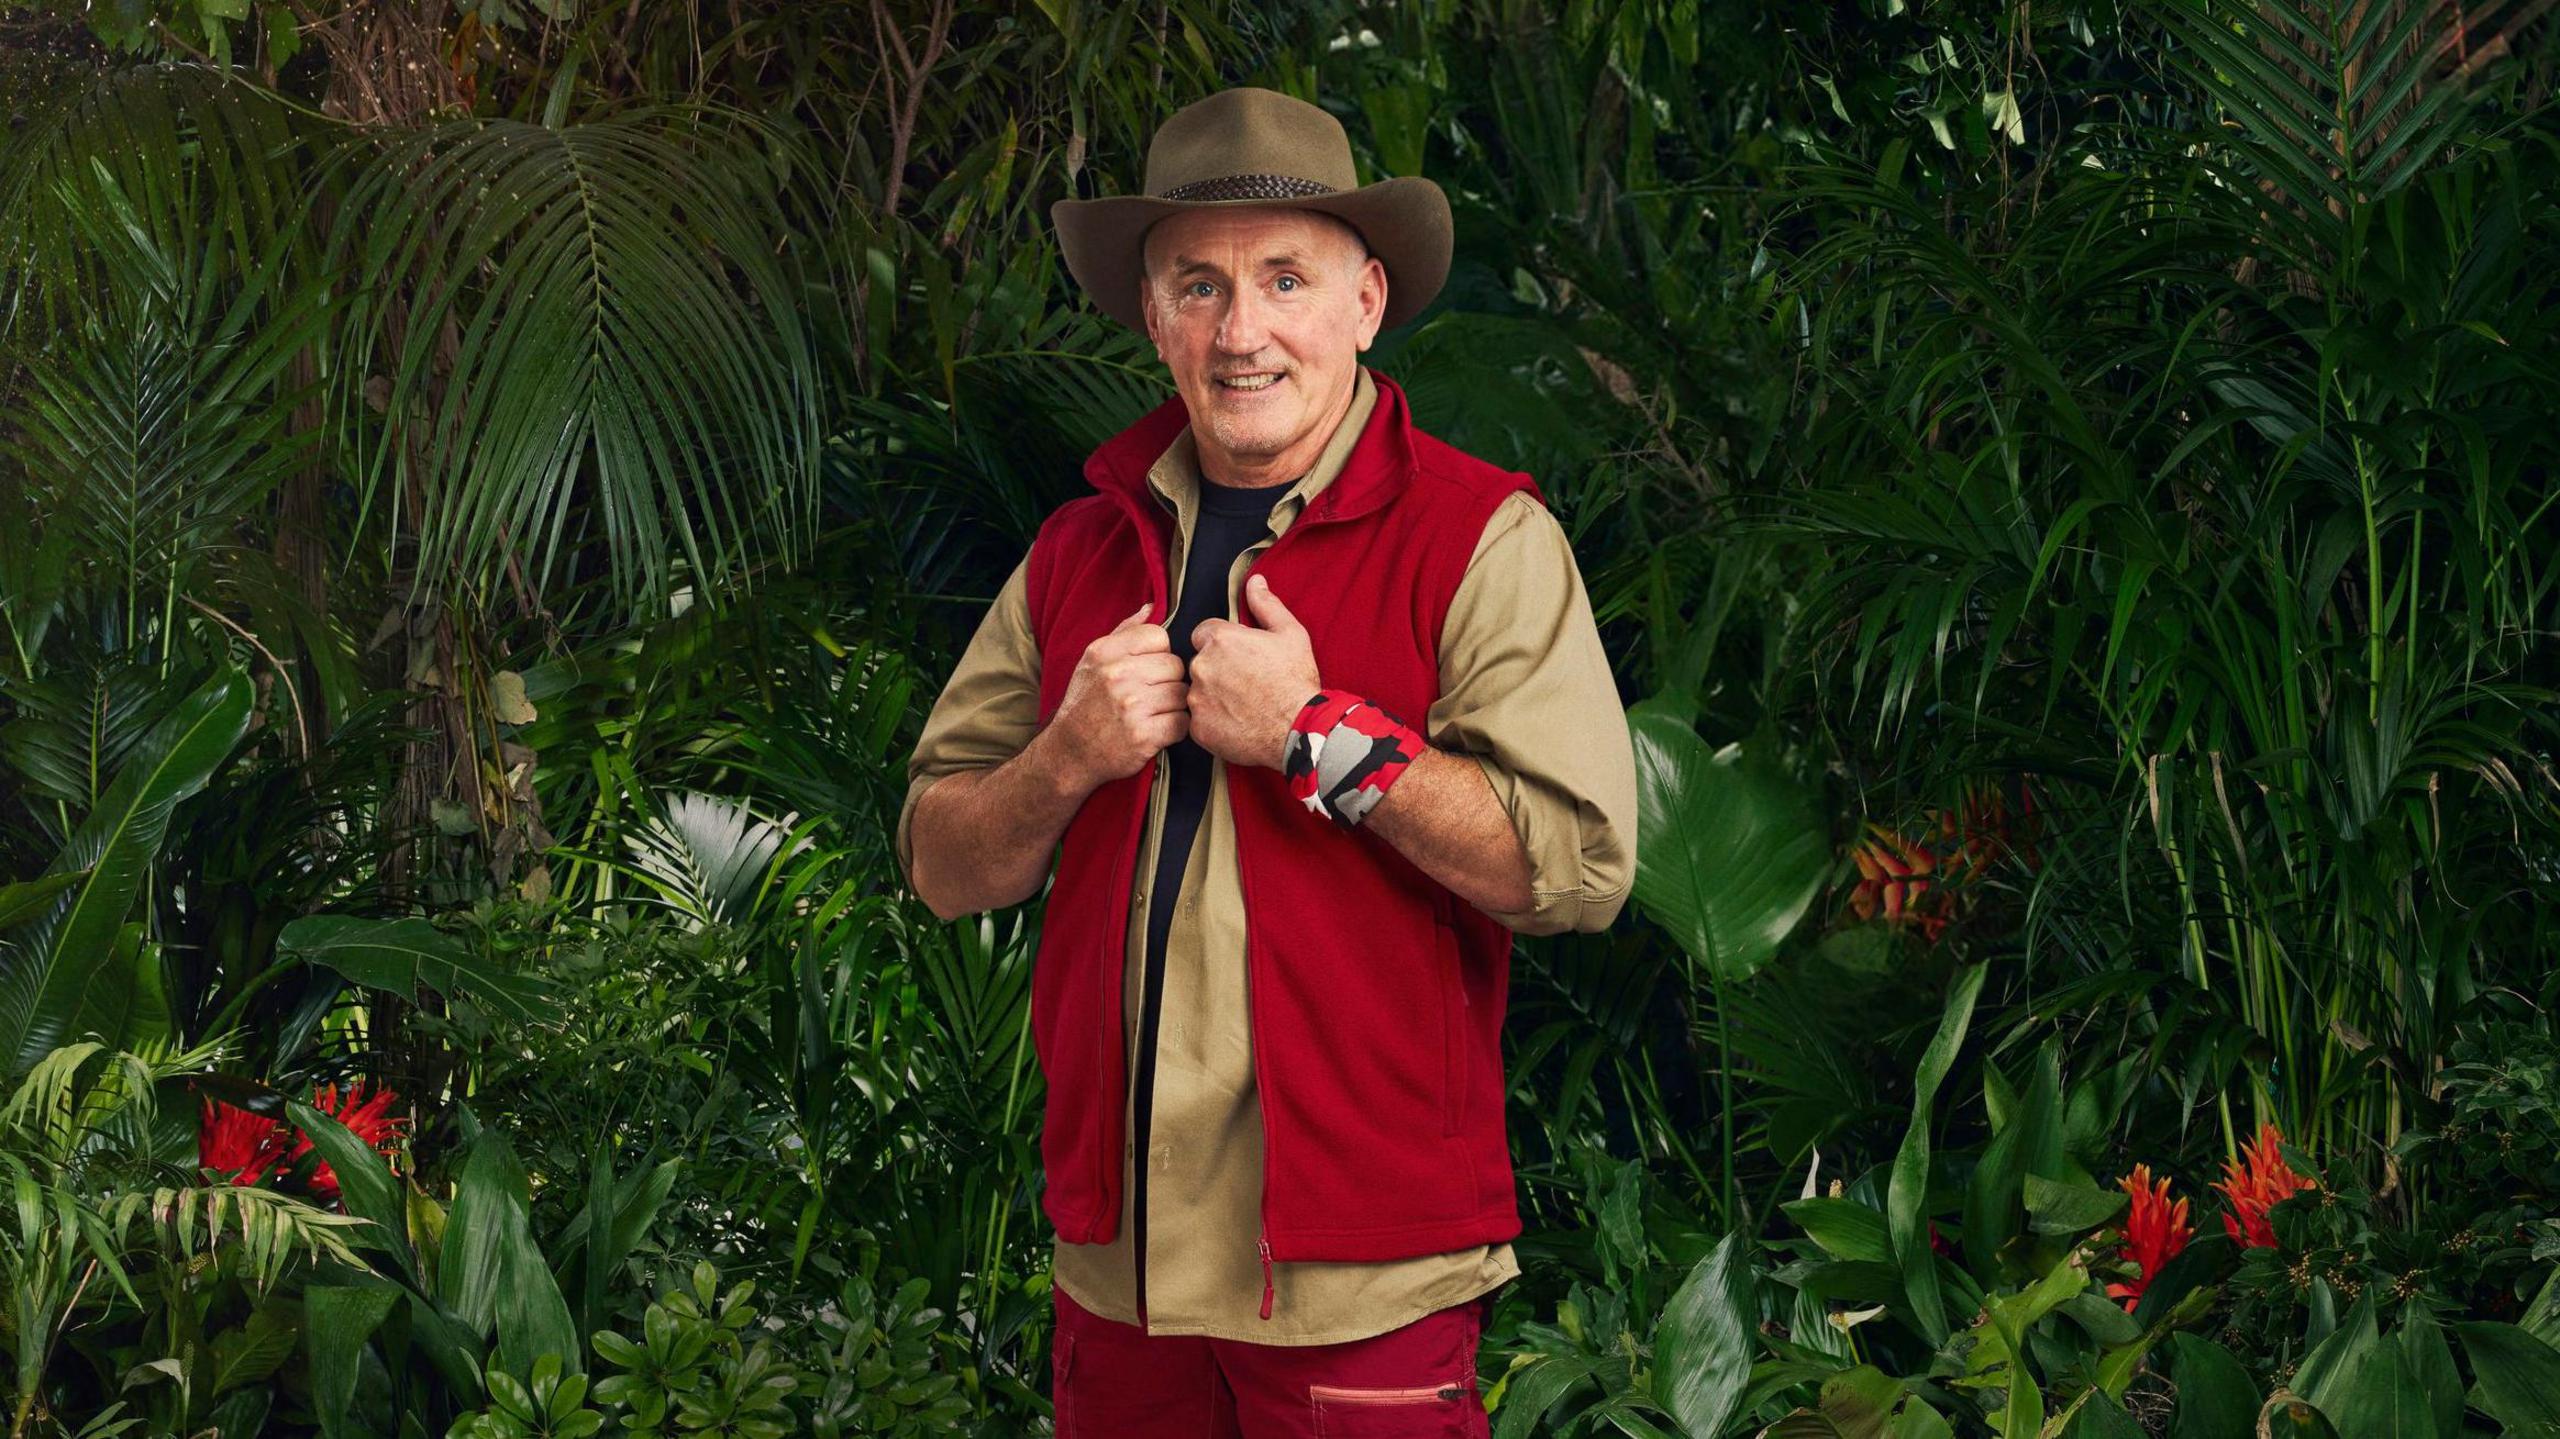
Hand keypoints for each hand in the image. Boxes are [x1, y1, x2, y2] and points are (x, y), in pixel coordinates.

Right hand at [1045, 603, 1187, 789]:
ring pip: (1181, 694)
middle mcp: (1117, 675)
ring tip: (1153, 713)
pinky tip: (1158, 730)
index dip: (1159, 653)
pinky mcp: (1144, 736)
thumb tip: (1150, 607)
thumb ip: (1123, 632)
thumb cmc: (1085, 704)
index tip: (1148, 669)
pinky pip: (1182, 723)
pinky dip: (1175, 729)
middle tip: (1151, 695)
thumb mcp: (1092, 661)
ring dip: (1173, 706)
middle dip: (1168, 681)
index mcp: (1105, 652)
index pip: (1158, 636)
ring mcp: (1131, 706)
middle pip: (1174, 665)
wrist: (1070, 752)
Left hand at [1187, 575, 1320, 770]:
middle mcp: (1201, 666)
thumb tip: (1254, 581)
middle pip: (1200, 662)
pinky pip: (1199, 720)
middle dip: (1217, 669)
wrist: (1298, 728)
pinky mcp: (1197, 727)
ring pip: (1198, 691)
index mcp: (1219, 638)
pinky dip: (1214, 722)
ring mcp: (1197, 698)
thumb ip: (1266, 605)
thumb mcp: (1290, 634)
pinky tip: (1237, 723)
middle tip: (1245, 683)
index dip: (1223, 644)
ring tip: (1243, 705)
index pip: (1205, 633)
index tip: (1240, 657)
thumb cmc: (1296, 680)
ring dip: (1213, 695)